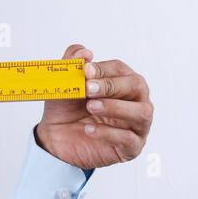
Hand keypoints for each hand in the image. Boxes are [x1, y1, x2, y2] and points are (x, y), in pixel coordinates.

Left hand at [34, 44, 153, 169]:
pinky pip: (128, 139)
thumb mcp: (64, 85)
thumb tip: (84, 52)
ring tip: (91, 107)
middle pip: (137, 86)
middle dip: (112, 86)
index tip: (85, 71)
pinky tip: (89, 129)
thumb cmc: (67, 110)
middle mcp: (135, 101)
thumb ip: (71, 64)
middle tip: (89, 89)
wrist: (56, 140)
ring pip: (141, 112)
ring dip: (115, 107)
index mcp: (122, 83)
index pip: (121, 70)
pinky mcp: (131, 147)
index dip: (104, 69)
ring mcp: (137, 125)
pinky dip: (109, 133)